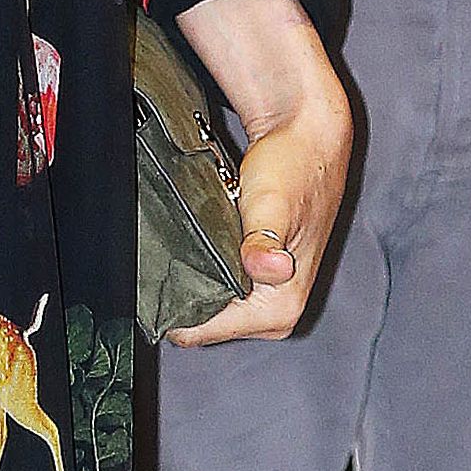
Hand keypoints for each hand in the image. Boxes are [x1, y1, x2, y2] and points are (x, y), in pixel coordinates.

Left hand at [166, 0, 351, 346]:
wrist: (307, 138)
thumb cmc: (292, 168)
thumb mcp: (272, 205)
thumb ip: (264, 241)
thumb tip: (269, 268)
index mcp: (281, 308)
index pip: (206, 331)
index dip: (178, 305)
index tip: (162, 274)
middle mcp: (278, 313)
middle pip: (207, 322)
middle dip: (188, 292)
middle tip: (177, 252)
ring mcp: (270, 298)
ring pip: (212, 305)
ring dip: (199, 278)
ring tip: (195, 243)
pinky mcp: (260, 280)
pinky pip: (220, 289)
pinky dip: (208, 270)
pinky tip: (205, 245)